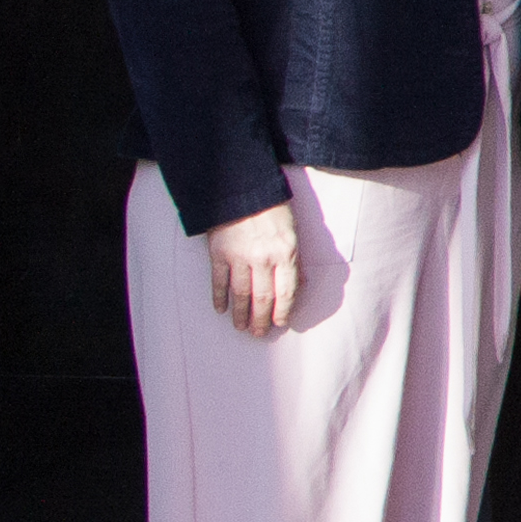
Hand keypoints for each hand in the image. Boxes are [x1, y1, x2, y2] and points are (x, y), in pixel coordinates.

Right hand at [204, 203, 301, 336]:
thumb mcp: (293, 231)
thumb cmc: (273, 209)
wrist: (242, 188)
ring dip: (240, 314)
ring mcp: (239, 258)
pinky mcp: (219, 254)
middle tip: (258, 333)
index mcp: (286, 253)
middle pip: (262, 298)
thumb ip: (296, 259)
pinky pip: (219, 282)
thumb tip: (301, 285)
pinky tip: (221, 309)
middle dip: (261, 319)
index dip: (283, 312)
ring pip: (241, 295)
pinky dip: (219, 298)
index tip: (280, 324)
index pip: (286, 292)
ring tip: (240, 327)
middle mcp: (263, 259)